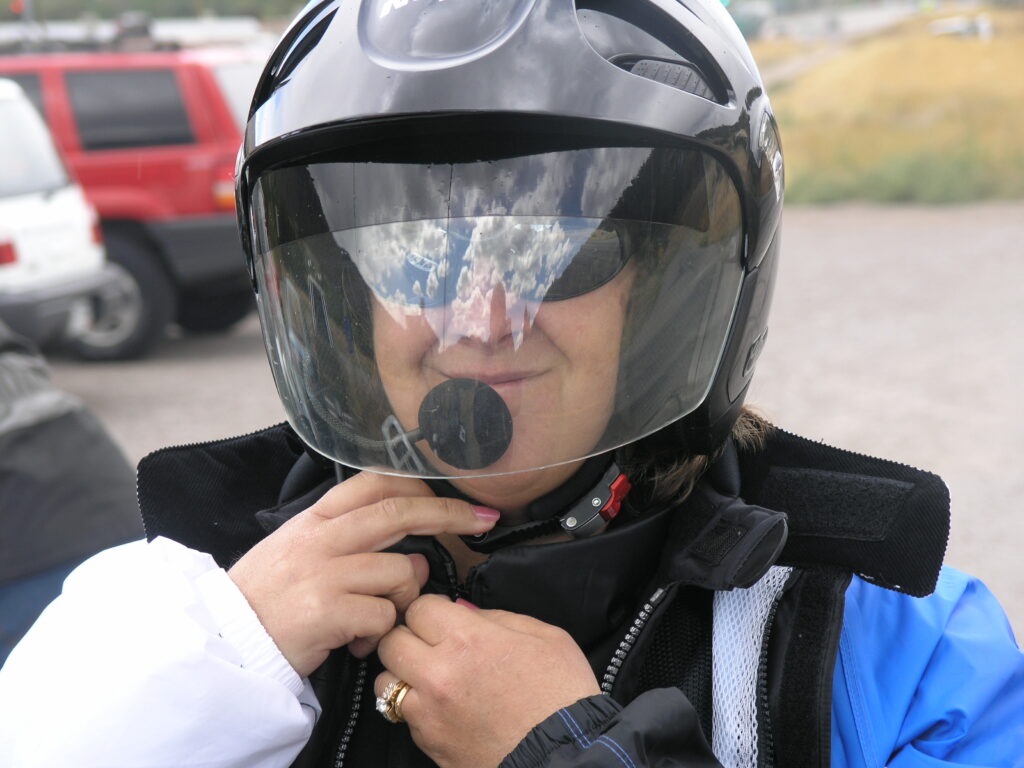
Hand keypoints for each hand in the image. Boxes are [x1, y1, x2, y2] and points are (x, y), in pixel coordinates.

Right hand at [227, 473, 498, 676]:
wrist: (226, 645)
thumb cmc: (269, 600)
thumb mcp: (300, 553)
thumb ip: (353, 542)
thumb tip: (413, 555)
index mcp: (315, 519)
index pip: (376, 483)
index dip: (421, 485)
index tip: (456, 497)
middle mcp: (321, 538)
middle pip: (399, 512)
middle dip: (450, 514)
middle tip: (483, 520)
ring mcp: (324, 573)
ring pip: (401, 573)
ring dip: (402, 601)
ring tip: (373, 621)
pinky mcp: (327, 611)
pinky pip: (384, 617)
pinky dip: (379, 634)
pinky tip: (355, 642)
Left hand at [375, 595, 600, 767]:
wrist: (564, 756)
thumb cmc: (561, 695)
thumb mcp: (543, 635)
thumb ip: (497, 617)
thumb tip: (465, 613)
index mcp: (467, 639)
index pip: (419, 608)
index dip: (432, 609)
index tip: (443, 617)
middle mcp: (438, 674)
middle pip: (392, 642)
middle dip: (409, 637)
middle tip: (430, 643)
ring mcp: (429, 713)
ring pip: (385, 681)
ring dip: (403, 674)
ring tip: (429, 676)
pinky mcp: (428, 743)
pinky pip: (404, 716)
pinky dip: (417, 707)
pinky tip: (443, 707)